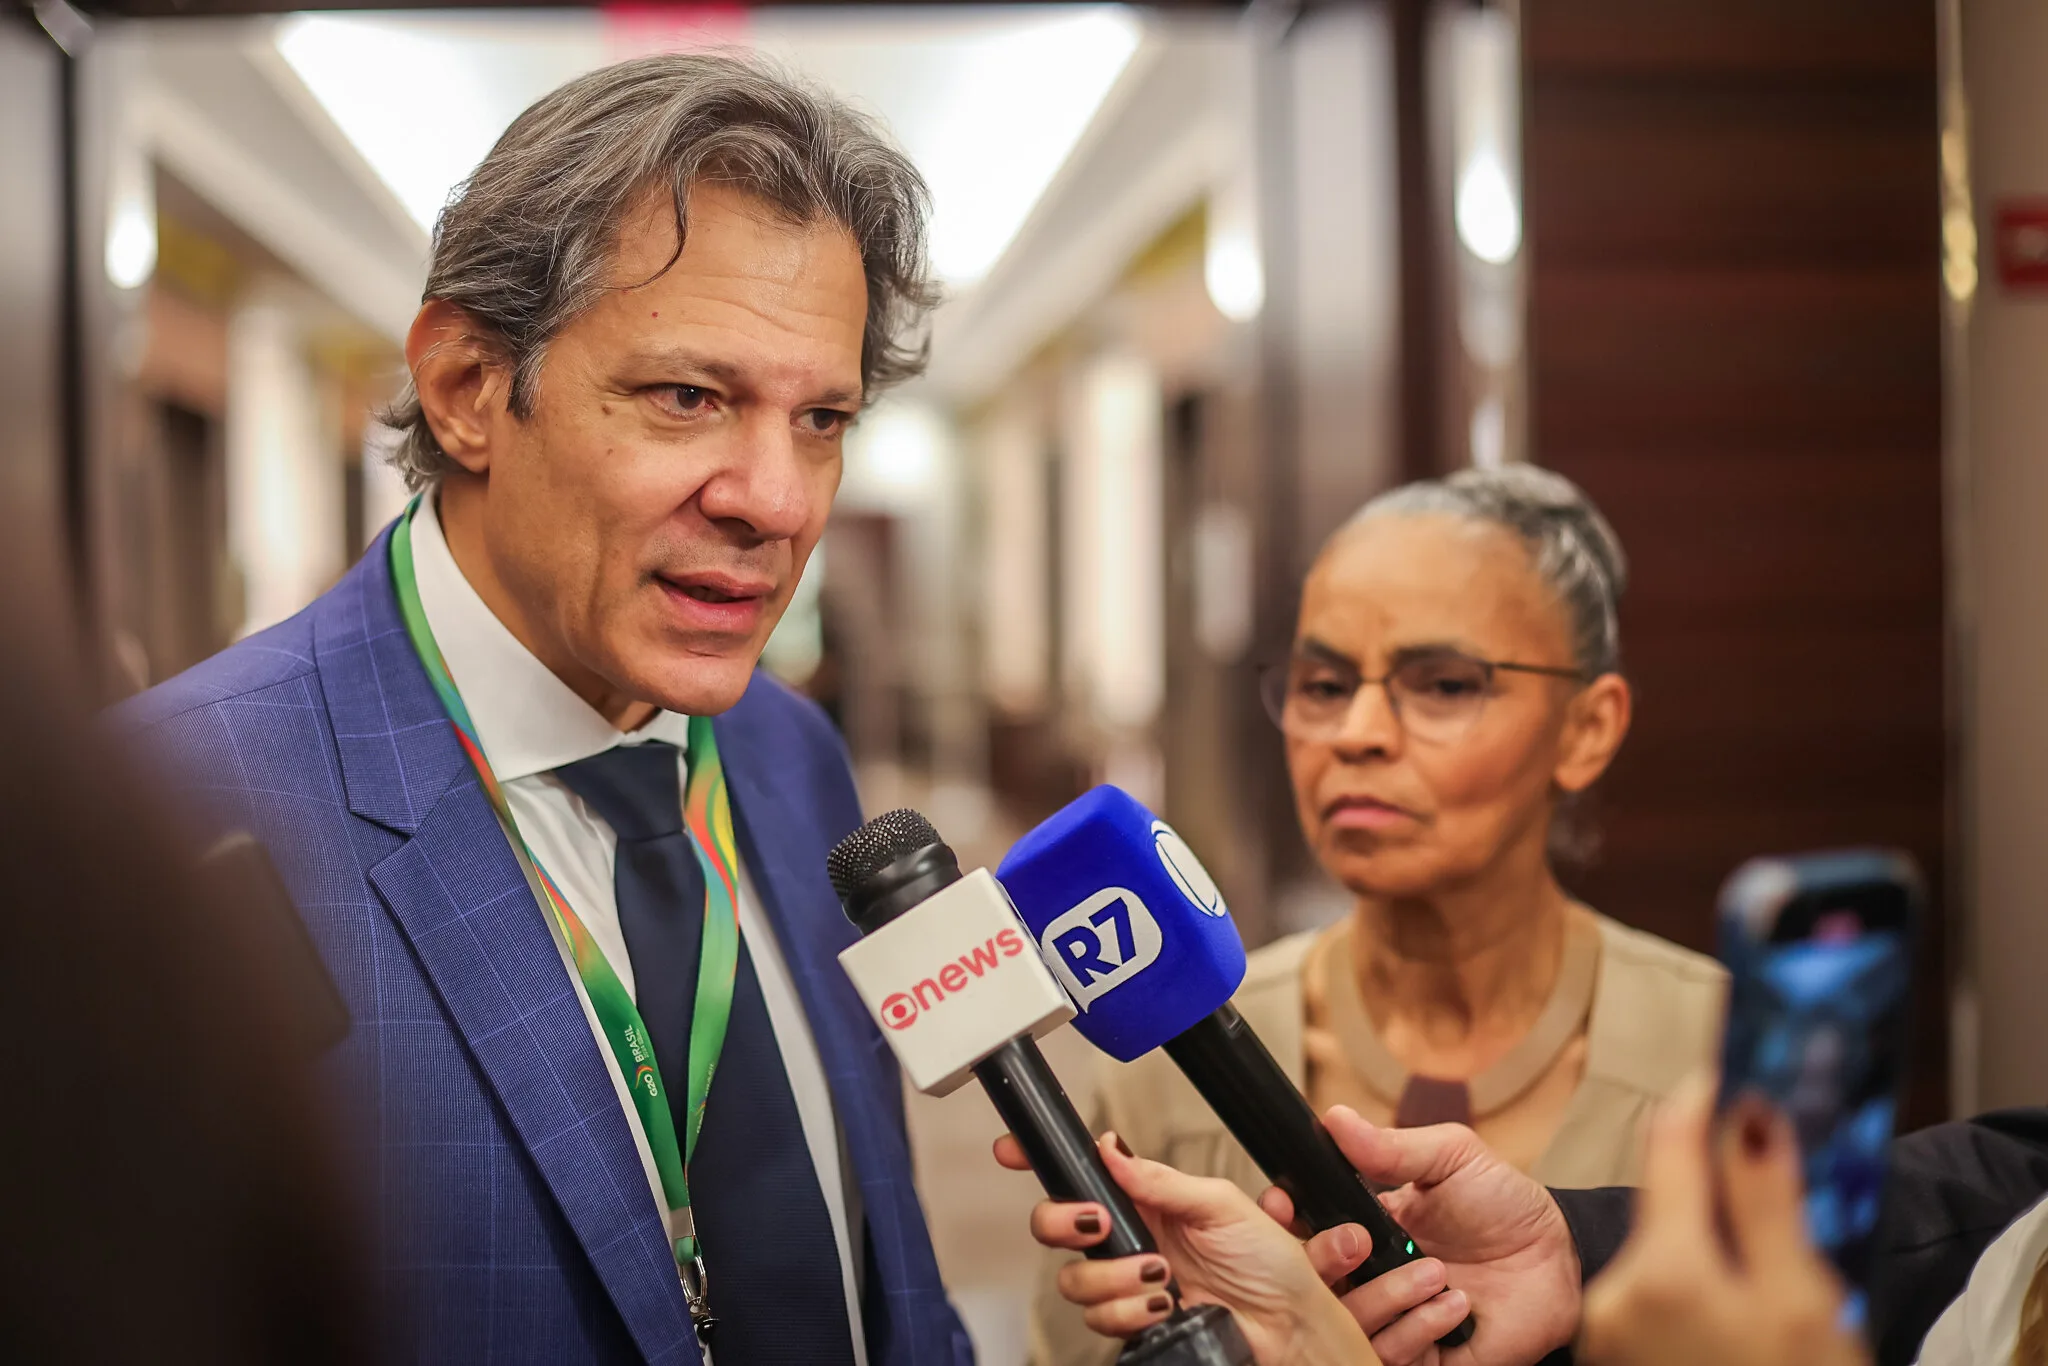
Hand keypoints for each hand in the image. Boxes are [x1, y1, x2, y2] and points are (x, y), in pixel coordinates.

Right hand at [995, 1131, 1392, 1365]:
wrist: (1291, 1327)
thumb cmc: (1271, 1263)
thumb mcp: (1221, 1205)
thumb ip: (1161, 1180)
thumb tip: (1112, 1151)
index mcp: (1147, 1198)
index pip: (1083, 1171)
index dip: (1040, 1159)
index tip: (1012, 1149)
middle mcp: (1129, 1237)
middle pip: (1054, 1225)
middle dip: (1064, 1222)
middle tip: (1100, 1223)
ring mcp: (1127, 1282)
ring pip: (1073, 1279)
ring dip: (1115, 1279)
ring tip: (1161, 1278)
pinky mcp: (1133, 1321)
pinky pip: (1099, 1318)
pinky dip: (1129, 1311)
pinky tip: (1165, 1306)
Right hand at [1302, 1106, 1579, 1365]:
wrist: (1559, 1257)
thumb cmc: (1504, 1203)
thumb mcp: (1450, 1158)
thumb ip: (1392, 1146)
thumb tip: (1334, 1117)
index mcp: (1364, 1227)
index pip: (1303, 1230)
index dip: (1285, 1221)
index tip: (1283, 1203)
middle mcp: (1371, 1276)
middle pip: (1311, 1283)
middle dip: (1323, 1261)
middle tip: (1359, 1242)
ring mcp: (1395, 1319)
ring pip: (1349, 1324)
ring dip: (1388, 1297)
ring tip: (1437, 1271)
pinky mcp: (1424, 1357)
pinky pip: (1391, 1357)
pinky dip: (1420, 1329)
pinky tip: (1457, 1304)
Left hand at [1577, 1076, 1868, 1365]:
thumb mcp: (1801, 1297)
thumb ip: (1766, 1200)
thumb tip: (1744, 1110)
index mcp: (1664, 1269)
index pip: (1672, 1150)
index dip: (1701, 1107)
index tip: (1724, 1078)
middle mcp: (1615, 1300)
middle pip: (1667, 1213)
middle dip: (1715, 1203)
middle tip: (1770, 1209)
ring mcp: (1609, 1338)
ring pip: (1660, 1262)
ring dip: (1705, 1257)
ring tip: (1762, 1292)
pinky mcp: (1614, 1363)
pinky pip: (1650, 1306)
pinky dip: (1689, 1299)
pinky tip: (1732, 1325)